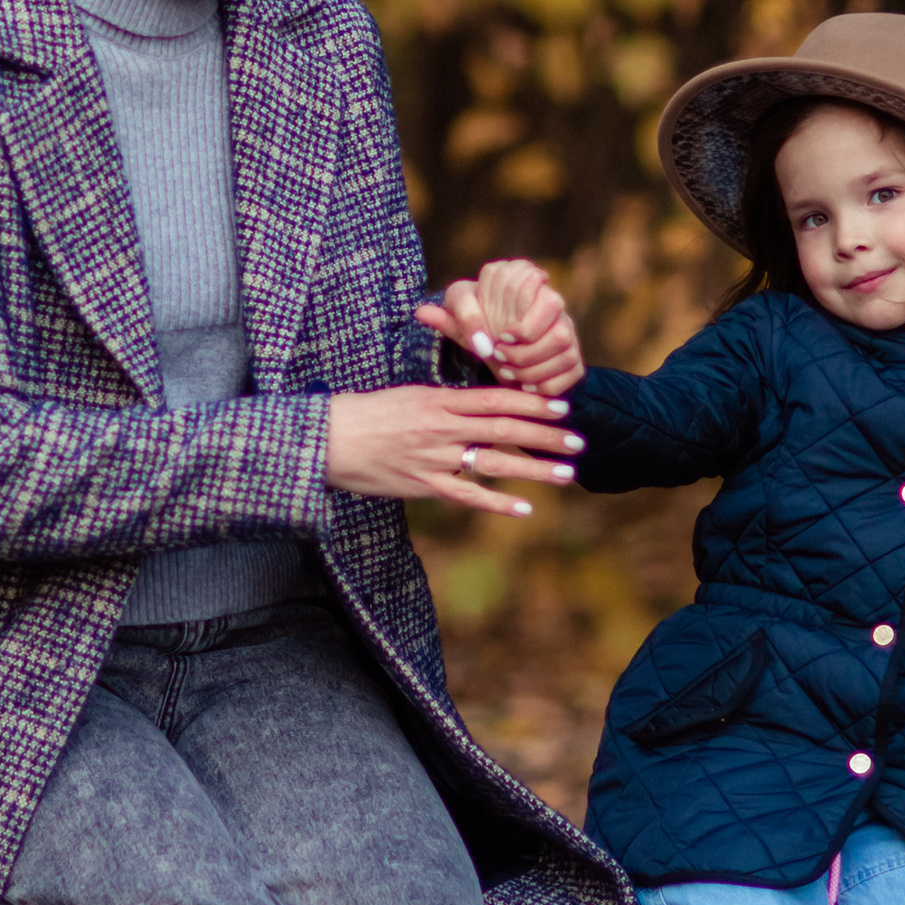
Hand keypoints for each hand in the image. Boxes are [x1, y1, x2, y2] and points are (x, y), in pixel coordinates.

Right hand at [324, 382, 583, 516]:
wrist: (325, 440)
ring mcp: (434, 459)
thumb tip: (473, 401)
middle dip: (546, 436)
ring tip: (567, 474)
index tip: (562, 406)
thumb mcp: (405, 395)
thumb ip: (441, 400)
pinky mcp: (422, 486)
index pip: (495, 398)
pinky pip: (467, 496)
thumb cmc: (362, 414)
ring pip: (495, 464)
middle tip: (580, 440)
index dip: (532, 403)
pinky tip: (524, 509)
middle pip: (505, 429)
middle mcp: (441, 428)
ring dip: (534, 469)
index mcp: (438, 401)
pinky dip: (497, 504)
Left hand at [415, 257, 582, 398]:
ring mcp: (568, 330)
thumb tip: (421, 312)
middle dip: (527, 353)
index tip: (501, 339)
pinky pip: (572, 371)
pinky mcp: (574, 359)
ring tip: (508, 373)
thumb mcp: (463, 322)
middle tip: (500, 361)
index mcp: (527, 283)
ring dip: (534, 368)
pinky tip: (525, 387)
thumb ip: (449, 317)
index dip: (523, 323)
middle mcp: (553, 303)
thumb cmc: (481, 329)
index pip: (540, 290)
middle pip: (559, 327)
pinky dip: (546, 385)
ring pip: (566, 347)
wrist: (503, 355)